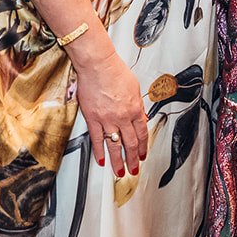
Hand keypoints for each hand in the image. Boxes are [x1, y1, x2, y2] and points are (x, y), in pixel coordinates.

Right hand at [72, 42, 148, 176]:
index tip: (143, 155)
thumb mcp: (135, 88)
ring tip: (119, 172)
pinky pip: (96, 139)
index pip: (142, 133)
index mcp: (135, 109)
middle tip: (134, 169)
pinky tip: (101, 160)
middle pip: (130, 143)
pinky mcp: (92, 118)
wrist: (98, 65)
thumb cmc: (115, 72)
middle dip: (133, 159)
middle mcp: (122, 117)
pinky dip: (99, 152)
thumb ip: (137, 105)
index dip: (143, 147)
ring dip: (118, 161)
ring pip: (114, 145)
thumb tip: (140, 117)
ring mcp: (107, 119)